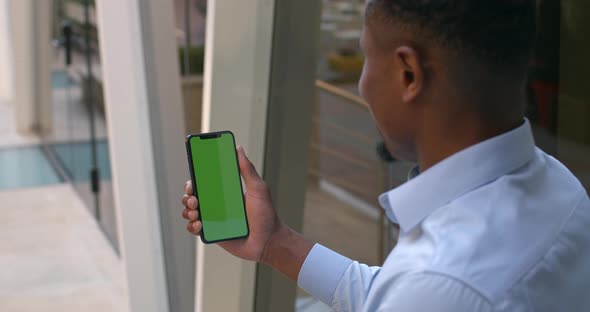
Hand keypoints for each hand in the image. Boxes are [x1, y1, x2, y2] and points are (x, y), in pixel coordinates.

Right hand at [182, 146, 282, 262]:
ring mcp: (213, 219)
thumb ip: (247, 169)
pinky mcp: (211, 233)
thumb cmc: (265, 215)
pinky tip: (200, 225)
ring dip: (187, 210)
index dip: (195, 179)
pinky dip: (192, 226)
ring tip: (196, 212)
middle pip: (192, 195)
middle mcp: (217, 203)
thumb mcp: (258, 188)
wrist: (268, 241)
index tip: (193, 179)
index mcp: (225, 191)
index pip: (204, 181)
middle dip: (187, 195)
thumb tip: (238, 148)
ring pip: (189, 211)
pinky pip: (193, 229)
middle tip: (194, 198)